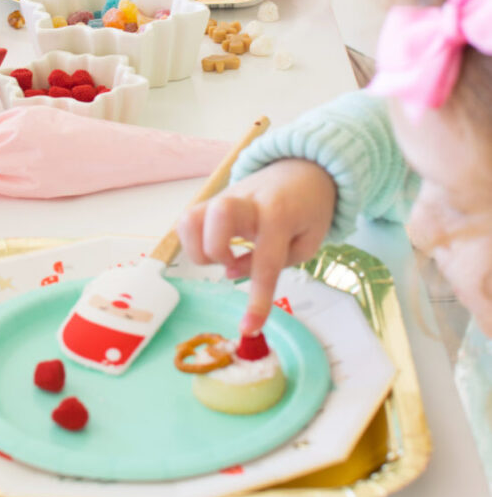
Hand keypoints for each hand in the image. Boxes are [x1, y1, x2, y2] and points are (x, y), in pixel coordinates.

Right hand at [177, 159, 335, 333]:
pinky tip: (212, 248)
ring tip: (220, 257)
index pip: (265, 261)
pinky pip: (188, 219)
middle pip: (218, 216)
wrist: (303, 168)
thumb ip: (274, 263)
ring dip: (198, 249)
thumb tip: (230, 274)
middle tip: (230, 263)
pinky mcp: (211, 198)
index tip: (248, 328)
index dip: (257, 299)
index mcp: (280, 216)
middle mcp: (247, 203)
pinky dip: (192, 241)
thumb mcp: (307, 241)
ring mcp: (224, 197)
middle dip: (215, 251)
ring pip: (191, 218)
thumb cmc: (308, 209)